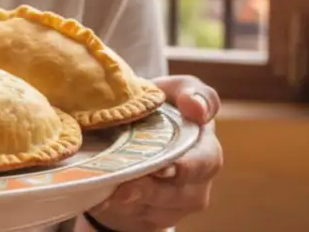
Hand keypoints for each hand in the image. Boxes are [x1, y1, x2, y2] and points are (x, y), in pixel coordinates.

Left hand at [81, 75, 222, 231]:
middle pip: (181, 192)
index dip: (189, 165)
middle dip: (153, 188)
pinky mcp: (156, 218)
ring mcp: (179, 203)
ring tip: (110, 189)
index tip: (165, 166)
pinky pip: (140, 218)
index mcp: (206, 146)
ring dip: (133, 199)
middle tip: (128, 183)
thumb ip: (188, 90)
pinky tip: (100, 198)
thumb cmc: (156, 110)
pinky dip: (118, 208)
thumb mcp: (170, 92)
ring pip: (159, 209)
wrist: (129, 138)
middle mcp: (199, 181)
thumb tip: (194, 106)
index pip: (208, 159)